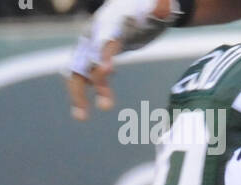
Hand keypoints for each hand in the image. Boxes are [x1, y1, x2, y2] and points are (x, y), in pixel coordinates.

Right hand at [67, 0, 180, 120]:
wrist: (129, 10)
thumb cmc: (144, 8)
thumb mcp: (155, 7)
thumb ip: (158, 7)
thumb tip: (163, 6)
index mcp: (110, 21)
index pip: (105, 38)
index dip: (104, 54)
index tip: (108, 71)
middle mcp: (93, 34)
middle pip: (87, 57)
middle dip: (93, 79)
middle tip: (106, 105)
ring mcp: (87, 48)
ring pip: (77, 72)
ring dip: (78, 94)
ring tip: (82, 116)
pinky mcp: (87, 61)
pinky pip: (79, 80)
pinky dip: (78, 97)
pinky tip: (82, 114)